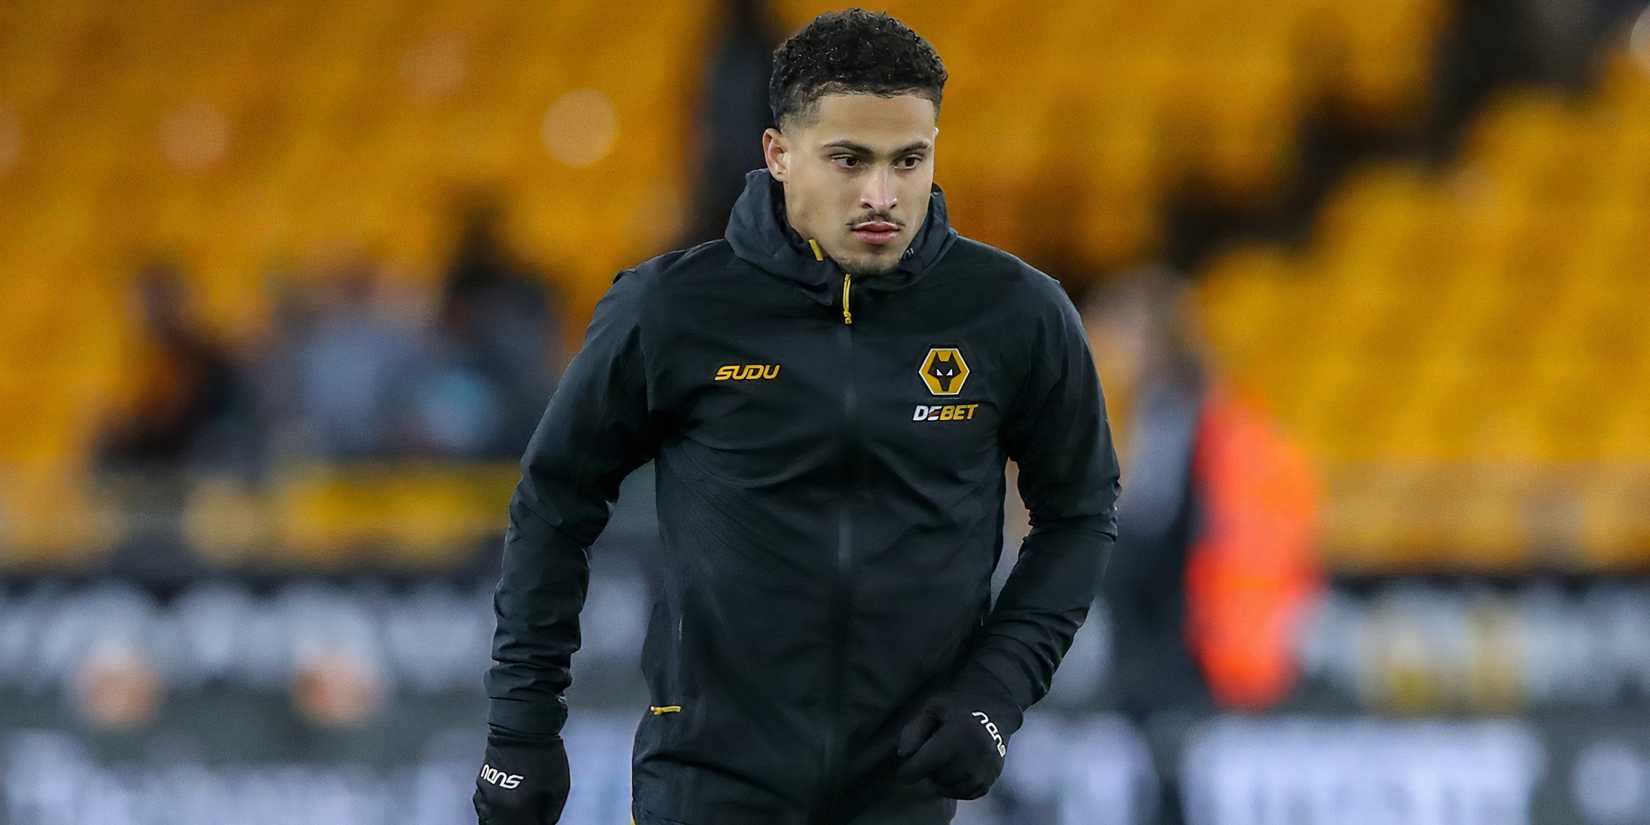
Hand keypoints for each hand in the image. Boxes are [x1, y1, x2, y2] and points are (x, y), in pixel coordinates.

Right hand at [473, 727, 570, 824]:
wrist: (522, 727)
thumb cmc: (544, 754)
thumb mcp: (558, 788)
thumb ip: (550, 813)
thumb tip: (544, 823)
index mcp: (517, 809)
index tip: (541, 823)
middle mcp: (496, 806)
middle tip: (530, 819)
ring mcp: (485, 796)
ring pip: (489, 822)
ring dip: (503, 822)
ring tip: (517, 816)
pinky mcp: (480, 785)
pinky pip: (484, 809)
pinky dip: (494, 813)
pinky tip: (505, 808)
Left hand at [895, 691, 1021, 799]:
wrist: (994, 712)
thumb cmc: (955, 710)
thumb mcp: (931, 710)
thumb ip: (913, 730)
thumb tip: (903, 755)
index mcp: (956, 735)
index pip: (922, 765)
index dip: (908, 770)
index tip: (904, 770)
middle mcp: (973, 754)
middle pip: (935, 778)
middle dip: (928, 770)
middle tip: (933, 754)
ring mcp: (985, 769)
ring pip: (949, 788)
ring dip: (942, 779)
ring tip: (946, 760)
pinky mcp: (991, 779)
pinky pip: (964, 793)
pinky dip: (957, 786)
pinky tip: (957, 769)